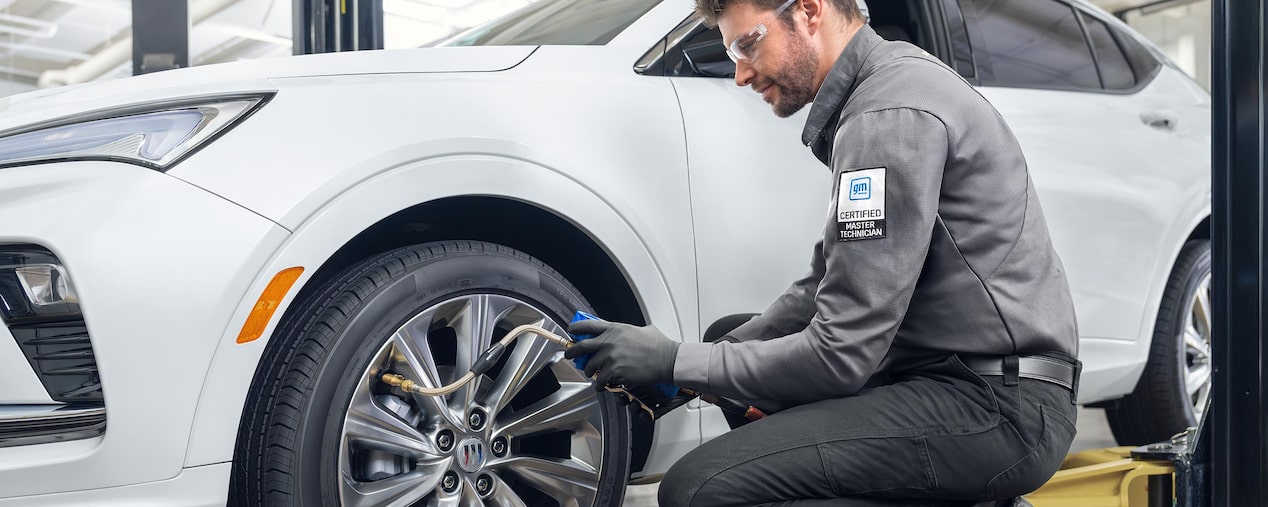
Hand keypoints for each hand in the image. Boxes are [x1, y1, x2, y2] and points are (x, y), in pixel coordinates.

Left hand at [564, 320, 679, 388]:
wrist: (666, 360)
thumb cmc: (659, 345)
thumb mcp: (642, 329)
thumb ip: (628, 331)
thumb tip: (626, 334)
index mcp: (615, 329)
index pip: (588, 325)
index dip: (576, 328)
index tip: (571, 331)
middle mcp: (609, 342)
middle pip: (581, 346)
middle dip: (571, 351)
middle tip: (569, 354)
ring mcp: (610, 358)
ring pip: (589, 367)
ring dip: (589, 371)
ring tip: (592, 374)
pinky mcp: (615, 372)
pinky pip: (600, 380)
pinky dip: (600, 384)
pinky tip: (603, 385)